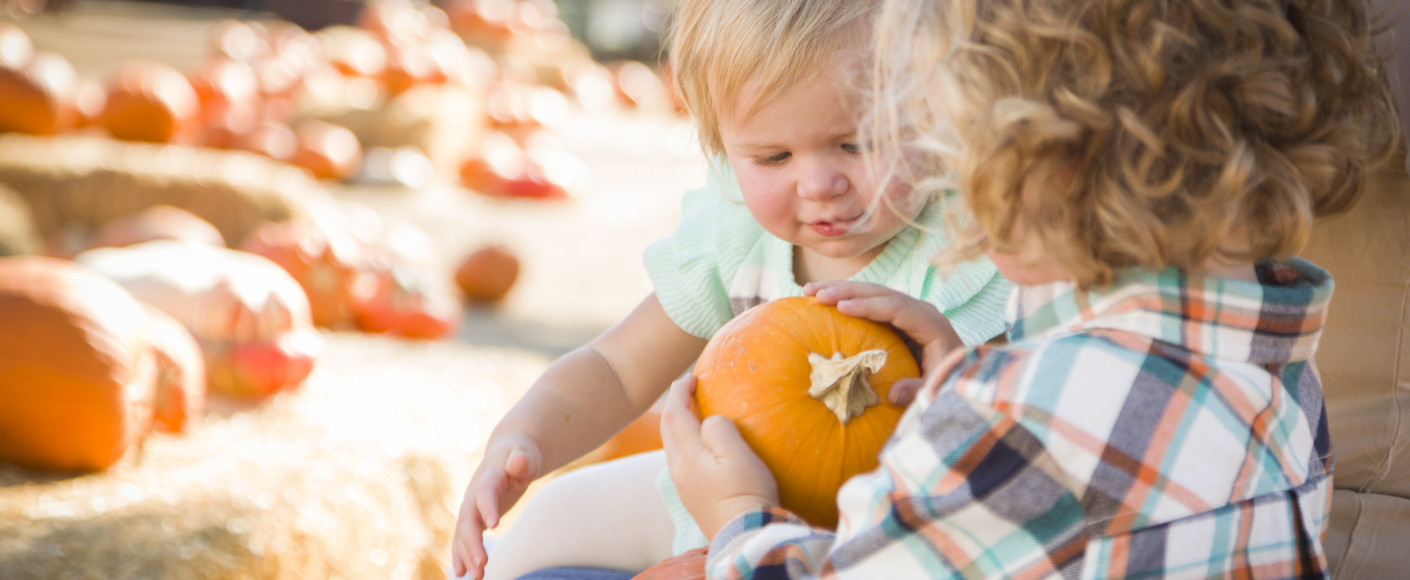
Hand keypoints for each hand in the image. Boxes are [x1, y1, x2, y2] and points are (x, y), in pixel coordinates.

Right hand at [450, 435, 542, 578]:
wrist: (506, 454)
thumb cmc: (521, 456)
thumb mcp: (525, 455)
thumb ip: (523, 460)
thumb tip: (519, 462)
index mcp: (489, 476)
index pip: (486, 492)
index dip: (488, 507)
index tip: (494, 525)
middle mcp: (474, 493)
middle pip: (469, 519)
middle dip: (473, 542)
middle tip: (482, 564)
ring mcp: (470, 506)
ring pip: (464, 533)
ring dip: (467, 555)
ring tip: (477, 576)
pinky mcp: (472, 517)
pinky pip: (463, 538)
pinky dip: (462, 554)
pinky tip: (463, 573)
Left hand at [660, 375, 779, 539]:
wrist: (745, 539)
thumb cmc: (746, 494)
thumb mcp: (737, 455)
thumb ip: (720, 429)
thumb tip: (710, 420)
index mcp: (687, 455)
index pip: (673, 414)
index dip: (679, 391)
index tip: (692, 376)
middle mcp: (679, 470)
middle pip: (668, 430)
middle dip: (675, 406)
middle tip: (691, 390)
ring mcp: (684, 486)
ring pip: (674, 447)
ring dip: (680, 426)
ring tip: (698, 414)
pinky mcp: (694, 498)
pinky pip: (683, 462)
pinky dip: (688, 444)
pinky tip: (704, 448)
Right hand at [805, 281, 963, 406]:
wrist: (959, 375)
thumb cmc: (946, 383)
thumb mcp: (936, 390)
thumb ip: (917, 391)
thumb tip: (892, 393)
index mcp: (930, 324)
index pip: (896, 308)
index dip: (868, 306)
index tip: (841, 308)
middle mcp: (918, 311)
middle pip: (879, 293)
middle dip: (846, 291)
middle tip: (816, 294)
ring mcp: (906, 311)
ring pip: (870, 293)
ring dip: (839, 290)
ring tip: (808, 291)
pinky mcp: (895, 317)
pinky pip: (868, 304)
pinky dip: (844, 301)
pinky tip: (821, 301)